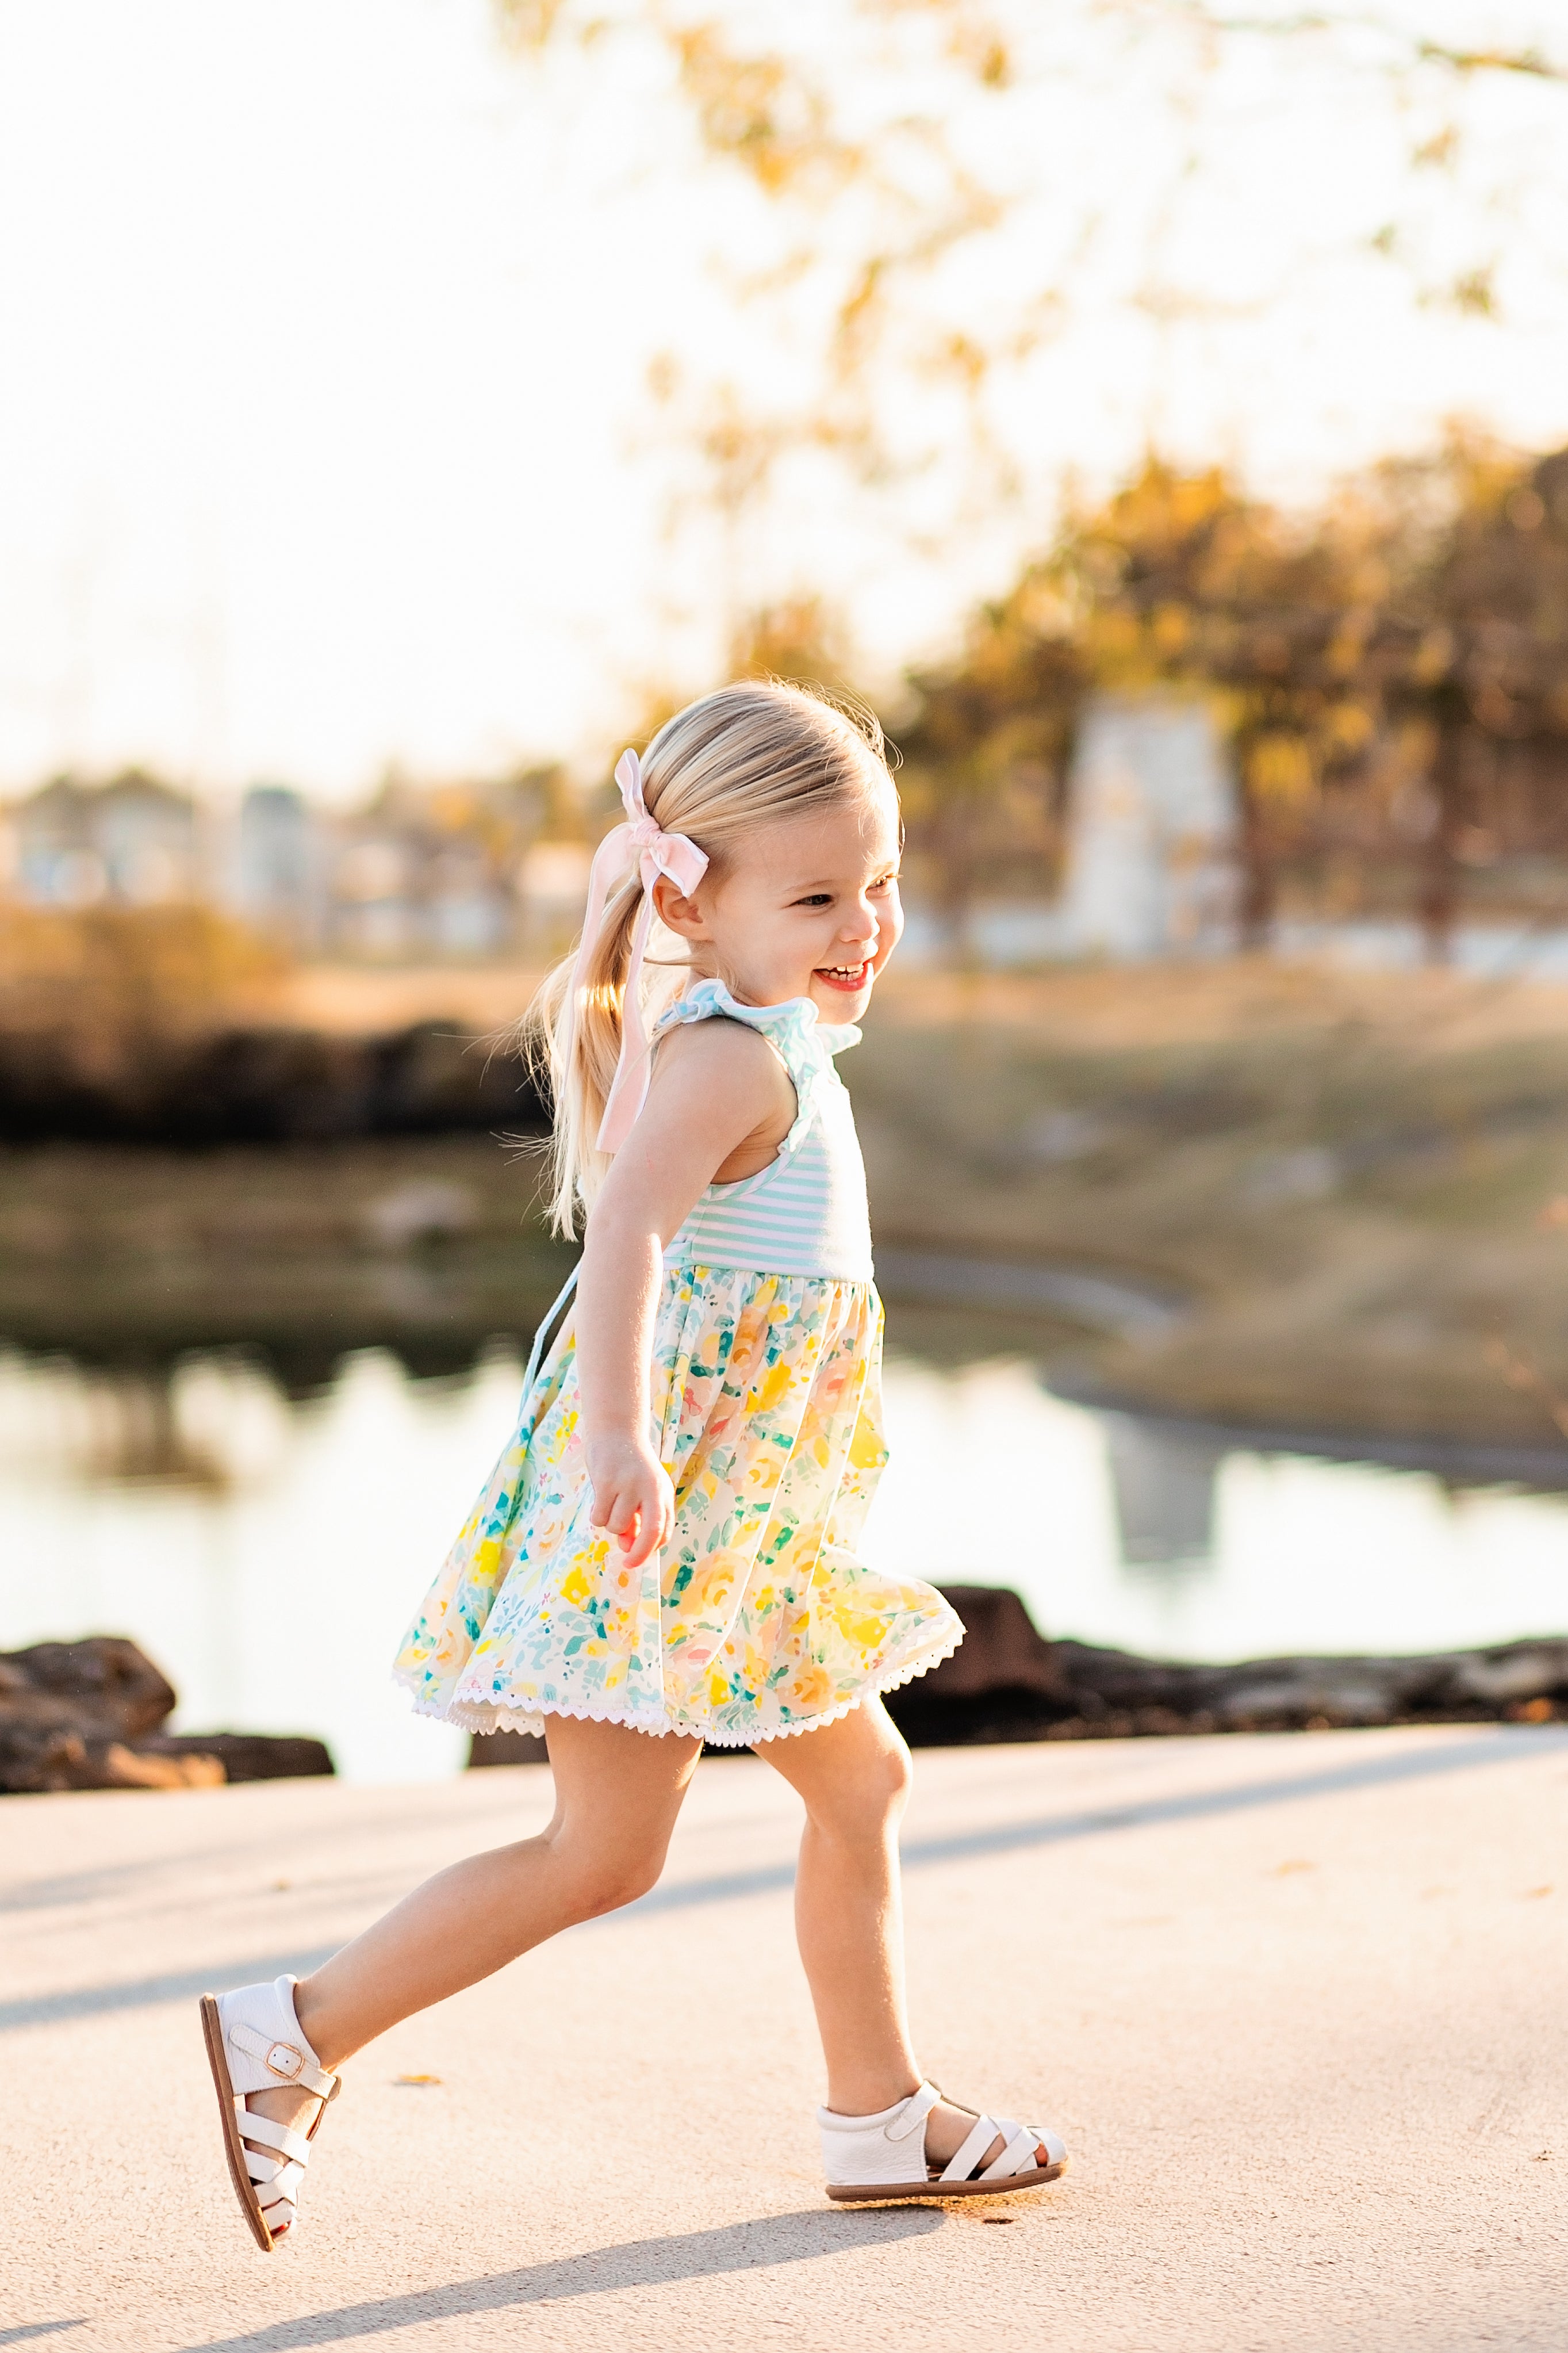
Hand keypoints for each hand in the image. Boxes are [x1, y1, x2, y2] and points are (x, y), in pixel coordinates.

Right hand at [584, 1434, 674, 1568]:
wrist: (615, 1430)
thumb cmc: (629, 1466)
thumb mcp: (642, 1490)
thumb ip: (639, 1518)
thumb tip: (628, 1546)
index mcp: (662, 1491)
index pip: (664, 1529)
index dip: (652, 1549)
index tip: (639, 1561)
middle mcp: (651, 1487)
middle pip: (649, 1532)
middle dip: (638, 1554)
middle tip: (628, 1562)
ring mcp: (629, 1484)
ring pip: (617, 1526)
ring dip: (611, 1524)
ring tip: (611, 1502)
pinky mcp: (606, 1481)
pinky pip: (598, 1517)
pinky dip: (596, 1515)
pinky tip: (600, 1497)